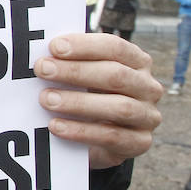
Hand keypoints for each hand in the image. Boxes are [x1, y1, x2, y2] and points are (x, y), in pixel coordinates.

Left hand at [36, 33, 162, 168]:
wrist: (100, 139)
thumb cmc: (89, 95)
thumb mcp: (84, 77)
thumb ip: (70, 63)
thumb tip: (43, 55)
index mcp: (137, 62)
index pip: (115, 47)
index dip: (85, 46)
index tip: (54, 47)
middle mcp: (148, 87)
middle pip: (116, 75)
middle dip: (75, 71)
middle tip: (42, 70)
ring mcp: (148, 116)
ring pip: (119, 107)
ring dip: (78, 102)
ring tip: (46, 99)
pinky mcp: (139, 143)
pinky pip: (113, 137)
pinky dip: (82, 131)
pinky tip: (56, 126)